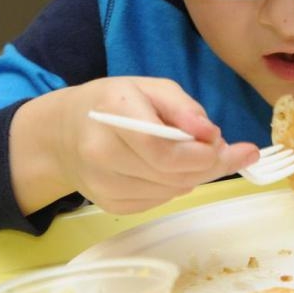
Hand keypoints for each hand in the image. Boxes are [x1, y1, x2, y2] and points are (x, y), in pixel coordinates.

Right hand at [10, 77, 259, 214]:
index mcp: (112, 112)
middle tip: (229, 151)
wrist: (64, 133)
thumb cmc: (115, 102)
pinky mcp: (109, 204)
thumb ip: (184, 108)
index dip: (198, 153)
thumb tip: (211, 134)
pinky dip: (174, 186)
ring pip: (169, 191)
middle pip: (170, 174)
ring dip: (193, 175)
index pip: (160, 148)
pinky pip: (159, 201)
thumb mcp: (151, 87)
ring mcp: (102, 184)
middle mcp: (101, 152)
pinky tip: (170, 169)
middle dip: (208, 164)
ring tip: (196, 155)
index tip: (225, 145)